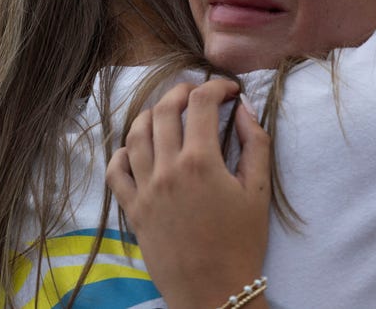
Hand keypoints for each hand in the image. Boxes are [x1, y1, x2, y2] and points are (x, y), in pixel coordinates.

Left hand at [107, 79, 271, 308]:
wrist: (214, 292)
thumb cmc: (242, 243)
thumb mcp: (259, 191)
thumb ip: (256, 143)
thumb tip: (245, 108)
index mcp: (201, 161)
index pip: (202, 103)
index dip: (217, 86)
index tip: (230, 90)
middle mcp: (167, 169)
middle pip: (164, 109)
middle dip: (183, 91)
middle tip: (199, 93)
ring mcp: (145, 189)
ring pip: (136, 133)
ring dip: (151, 114)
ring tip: (168, 112)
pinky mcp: (132, 209)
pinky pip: (116, 170)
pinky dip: (123, 151)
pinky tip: (138, 149)